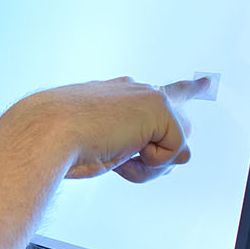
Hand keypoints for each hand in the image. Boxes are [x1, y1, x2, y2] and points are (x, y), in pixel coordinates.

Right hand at [19, 76, 208, 183]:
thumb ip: (138, 147)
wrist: (45, 133)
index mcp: (117, 95)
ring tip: (117, 159)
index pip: (160, 93)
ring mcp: (149, 97)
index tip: (205, 84)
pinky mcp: (160, 109)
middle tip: (123, 162)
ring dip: (150, 164)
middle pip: (178, 128)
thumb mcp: (102, 146)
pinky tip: (123, 152)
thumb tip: (186, 155)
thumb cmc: (58, 142)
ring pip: (178, 144)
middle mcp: (136, 92)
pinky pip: (174, 152)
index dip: (186, 91)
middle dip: (159, 156)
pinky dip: (149, 164)